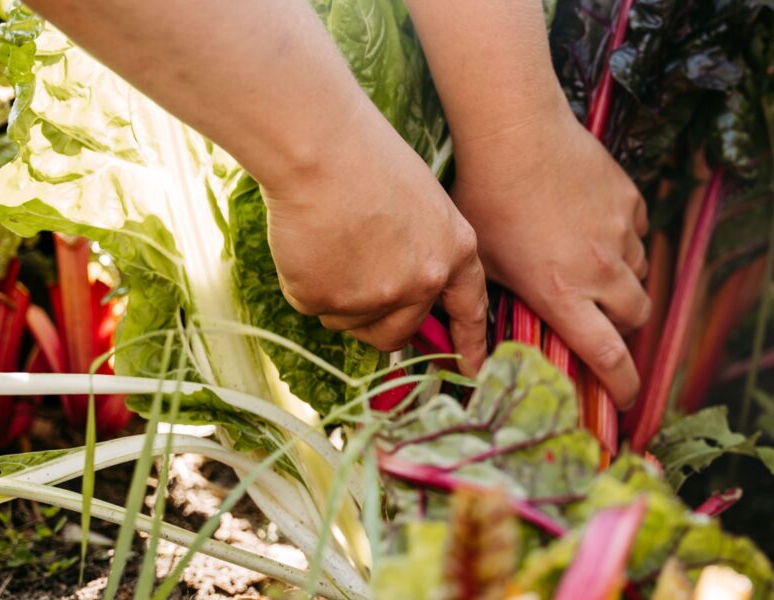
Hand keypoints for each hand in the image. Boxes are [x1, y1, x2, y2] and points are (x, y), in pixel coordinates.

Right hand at [260, 110, 488, 374]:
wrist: (322, 149)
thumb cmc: (369, 158)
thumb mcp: (422, 203)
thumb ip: (422, 250)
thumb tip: (401, 287)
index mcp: (455, 253)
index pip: (469, 309)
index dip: (468, 343)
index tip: (468, 370)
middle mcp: (422, 284)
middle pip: (396, 332)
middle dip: (374, 319)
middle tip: (350, 280)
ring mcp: (375, 298)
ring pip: (349, 322)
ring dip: (336, 297)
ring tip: (329, 241)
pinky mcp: (327, 300)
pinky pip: (313, 304)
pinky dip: (305, 281)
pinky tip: (308, 241)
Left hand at [450, 107, 650, 407]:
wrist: (515, 132)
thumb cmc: (485, 200)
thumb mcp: (480, 265)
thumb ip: (483, 317)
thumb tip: (473, 366)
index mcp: (562, 294)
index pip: (609, 357)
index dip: (623, 385)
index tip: (625, 400)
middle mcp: (599, 270)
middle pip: (636, 319)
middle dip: (624, 329)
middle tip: (599, 320)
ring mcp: (620, 233)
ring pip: (638, 275)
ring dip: (621, 282)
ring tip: (587, 264)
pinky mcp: (629, 200)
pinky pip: (637, 233)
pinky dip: (622, 239)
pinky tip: (590, 224)